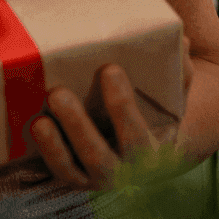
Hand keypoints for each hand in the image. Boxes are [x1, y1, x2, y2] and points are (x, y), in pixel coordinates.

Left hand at [30, 62, 181, 190]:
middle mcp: (126, 172)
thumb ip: (182, 68)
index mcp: (154, 151)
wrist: (152, 141)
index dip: (122, 106)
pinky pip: (60, 172)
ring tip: (41, 116)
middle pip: (100, 158)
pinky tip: (36, 126)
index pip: (137, 134)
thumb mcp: (176, 91)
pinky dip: (47, 153)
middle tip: (57, 92)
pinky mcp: (77, 177)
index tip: (108, 68)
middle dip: (77, 126)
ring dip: (56, 143)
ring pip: (74, 170)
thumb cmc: (160, 105)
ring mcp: (99, 177)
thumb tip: (182, 40)